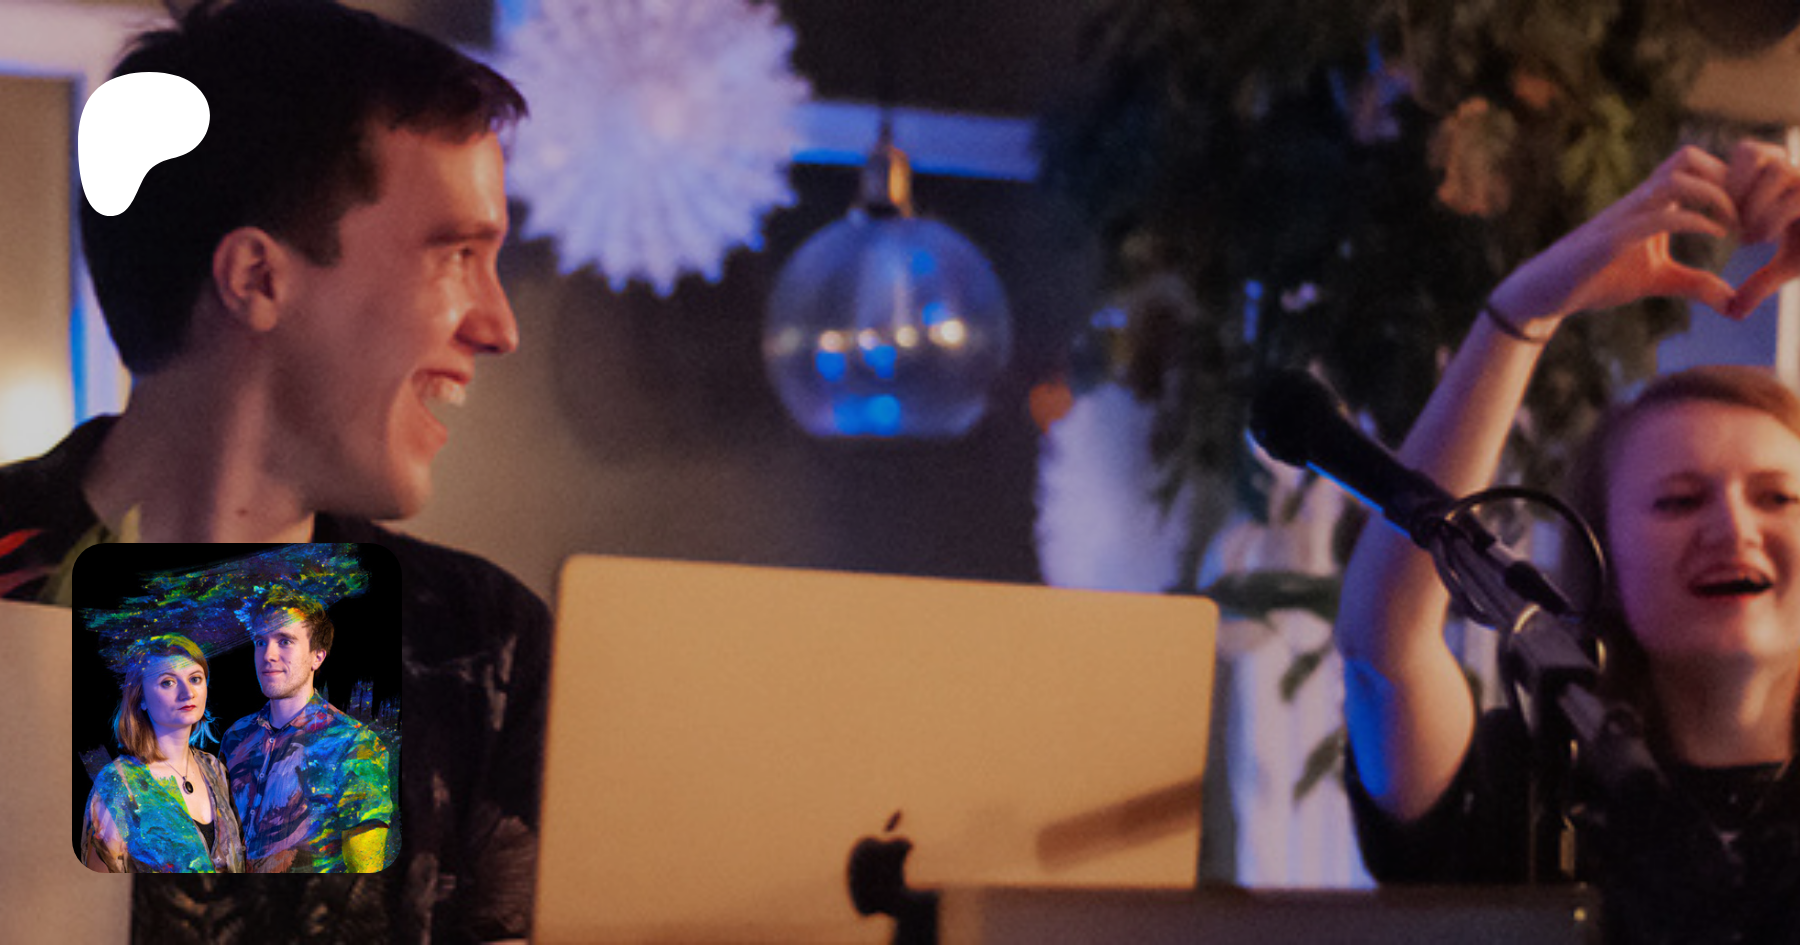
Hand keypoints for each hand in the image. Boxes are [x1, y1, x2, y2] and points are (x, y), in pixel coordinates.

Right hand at [1489, 145, 1737, 328]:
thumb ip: (1693, 283)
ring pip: (1675, 179)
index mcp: (1649, 204)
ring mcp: (1623, 216)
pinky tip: (1715, 233)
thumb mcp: (1656, 281)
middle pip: (1687, 158)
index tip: (1748, 210)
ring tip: (1734, 223)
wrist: (1544, 292)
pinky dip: (1694, 220)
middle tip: (1746, 211)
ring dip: (1714, 195)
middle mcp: (1637, 201)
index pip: (1693, 167)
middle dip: (1725, 177)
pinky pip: (1657, 217)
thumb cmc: (1596, 281)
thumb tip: (1732, 300)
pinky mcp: (1611, 239)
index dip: (1726, 179)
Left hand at [1725, 139, 1799, 316]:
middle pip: (1753, 152)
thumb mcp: (1791, 265)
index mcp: (1784, 178)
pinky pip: (1795, 198)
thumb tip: (1733, 312)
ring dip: (1755, 205)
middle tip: (1734, 229)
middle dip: (1737, 193)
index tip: (1725, 216)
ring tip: (1754, 237)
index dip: (1729, 178)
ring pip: (1776, 169)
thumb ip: (1760, 283)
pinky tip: (1769, 237)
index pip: (1746, 150)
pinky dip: (1773, 217)